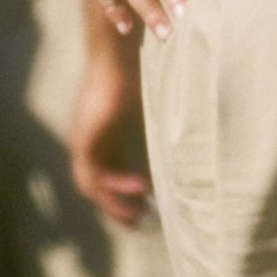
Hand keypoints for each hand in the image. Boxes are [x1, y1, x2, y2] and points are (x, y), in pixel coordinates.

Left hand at [68, 9, 153, 228]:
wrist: (116, 53)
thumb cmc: (134, 73)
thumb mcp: (151, 107)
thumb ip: (162, 125)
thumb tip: (191, 140)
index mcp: (104, 134)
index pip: (109, 173)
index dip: (125, 194)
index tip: (148, 207)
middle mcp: (92, 140)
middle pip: (97, 185)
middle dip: (117, 208)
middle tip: (141, 223)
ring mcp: (85, 139)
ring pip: (91, 185)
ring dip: (115, 204)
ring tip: (141, 215)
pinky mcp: (85, 136)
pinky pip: (95, 172)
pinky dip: (117, 185)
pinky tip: (143, 188)